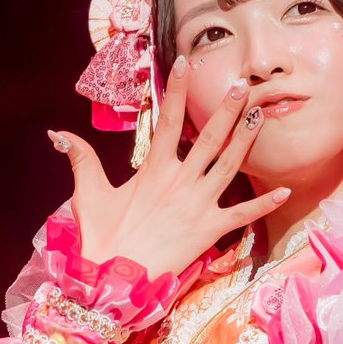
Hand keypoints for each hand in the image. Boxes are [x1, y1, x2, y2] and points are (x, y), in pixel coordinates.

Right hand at [47, 59, 290, 277]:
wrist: (113, 280)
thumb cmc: (101, 237)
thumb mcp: (88, 194)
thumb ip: (81, 159)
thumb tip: (56, 132)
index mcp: (153, 170)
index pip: (166, 121)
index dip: (175, 91)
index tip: (184, 63)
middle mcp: (180, 182)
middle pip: (208, 138)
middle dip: (226, 109)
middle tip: (242, 84)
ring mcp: (198, 205)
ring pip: (229, 166)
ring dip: (246, 140)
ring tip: (261, 115)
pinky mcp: (210, 231)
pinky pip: (243, 215)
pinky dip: (264, 204)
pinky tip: (285, 191)